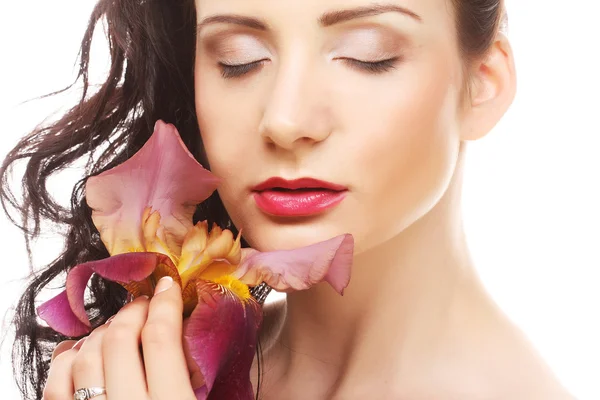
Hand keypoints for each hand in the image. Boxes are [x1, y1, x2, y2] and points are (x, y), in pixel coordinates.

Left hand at [43, 276, 196, 399]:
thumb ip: (192, 375)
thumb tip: (187, 331)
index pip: (160, 339)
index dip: (165, 304)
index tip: (169, 287)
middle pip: (119, 340)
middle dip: (132, 311)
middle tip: (144, 304)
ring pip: (84, 358)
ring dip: (100, 333)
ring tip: (115, 328)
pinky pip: (55, 386)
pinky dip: (65, 362)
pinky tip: (79, 353)